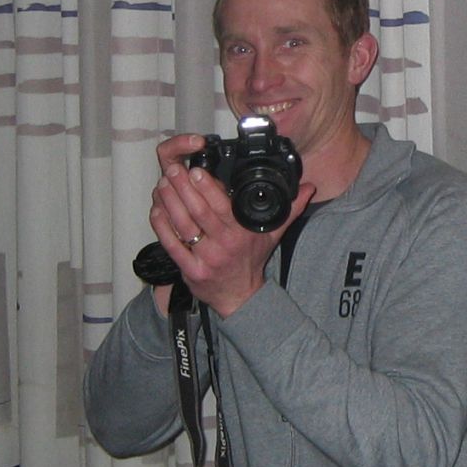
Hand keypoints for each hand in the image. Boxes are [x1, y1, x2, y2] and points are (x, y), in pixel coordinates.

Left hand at [150, 135, 314, 316]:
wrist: (240, 297)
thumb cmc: (252, 261)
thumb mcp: (273, 234)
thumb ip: (289, 208)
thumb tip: (309, 187)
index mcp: (243, 232)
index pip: (222, 206)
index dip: (207, 187)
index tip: (196, 170)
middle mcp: (224, 245)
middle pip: (199, 212)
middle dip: (183, 188)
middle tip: (172, 169)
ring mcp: (205, 258)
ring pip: (183, 225)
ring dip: (170, 202)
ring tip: (162, 183)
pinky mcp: (190, 270)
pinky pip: (172, 244)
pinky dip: (162, 226)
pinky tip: (156, 209)